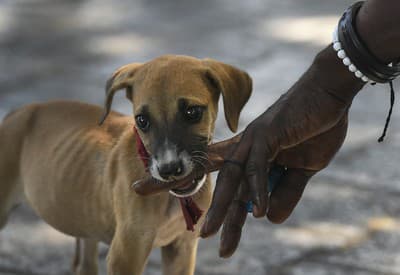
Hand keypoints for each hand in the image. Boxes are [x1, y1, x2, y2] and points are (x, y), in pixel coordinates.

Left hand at [200, 46, 364, 256]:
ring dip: (225, 208)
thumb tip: (270, 219)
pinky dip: (258, 189)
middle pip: (225, 184)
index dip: (218, 200)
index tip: (205, 221)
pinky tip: (260, 212)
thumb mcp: (305, 168)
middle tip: (205, 237)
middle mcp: (247, 149)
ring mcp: (254, 140)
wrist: (329, 94)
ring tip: (215, 236)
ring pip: (232, 178)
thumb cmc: (316, 128)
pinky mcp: (266, 134)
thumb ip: (287, 192)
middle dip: (216, 212)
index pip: (230, 181)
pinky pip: (257, 166)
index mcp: (255, 157)